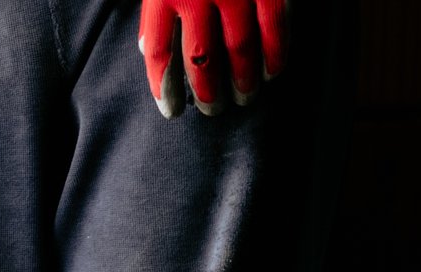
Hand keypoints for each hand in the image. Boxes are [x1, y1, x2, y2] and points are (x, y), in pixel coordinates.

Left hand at [139, 0, 286, 117]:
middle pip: (200, 57)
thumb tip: (145, 49)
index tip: (171, 112)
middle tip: (212, 109)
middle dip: (207, 91)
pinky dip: (274, 53)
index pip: (159, 53)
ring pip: (240, 47)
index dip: (164, 89)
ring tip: (243, 98)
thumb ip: (157, 9)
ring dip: (242, 79)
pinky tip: (272, 73)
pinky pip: (274, 26)